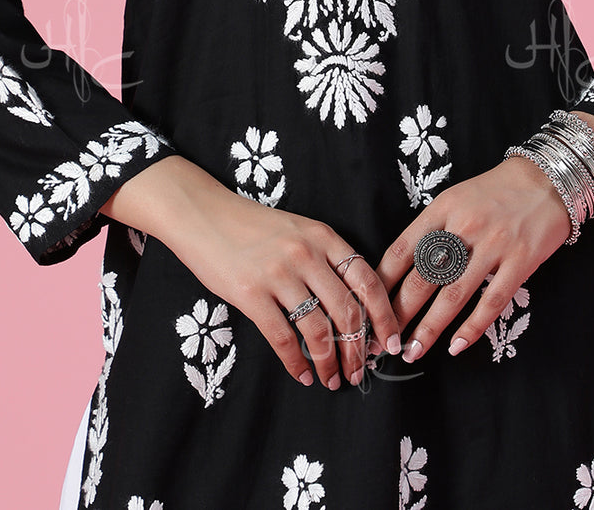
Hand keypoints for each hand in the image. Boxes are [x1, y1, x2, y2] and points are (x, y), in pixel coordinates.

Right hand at [103, 155, 402, 389]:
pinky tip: (302, 375)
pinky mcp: (250, 293)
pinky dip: (296, 363)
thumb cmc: (252, 226)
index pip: (367, 280)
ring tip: (332, 380)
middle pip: (347, 311)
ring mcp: (278, 273)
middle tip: (360, 372)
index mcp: (323, 236)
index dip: (384, 316)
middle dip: (358, 349)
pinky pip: (283, 337)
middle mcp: (306, 253)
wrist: (203, 214)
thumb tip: (354, 306)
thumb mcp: (297, 230)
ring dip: (330, 362)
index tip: (390, 342)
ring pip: (318, 329)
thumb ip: (324, 259)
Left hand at [369, 156, 572, 362]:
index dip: (382, 282)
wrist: (545, 181)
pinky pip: (491, 302)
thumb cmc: (494, 192)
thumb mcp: (456, 198)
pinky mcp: (520, 261)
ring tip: (412, 351)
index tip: (369, 307)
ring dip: (429, 329)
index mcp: (443, 208)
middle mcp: (464, 226)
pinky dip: (472, 328)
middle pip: (423, 278)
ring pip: (453, 295)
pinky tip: (456, 346)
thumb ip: (433, 229)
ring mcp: (493, 244)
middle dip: (399, 314)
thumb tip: (402, 269)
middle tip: (384, 340)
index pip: (402, 250)